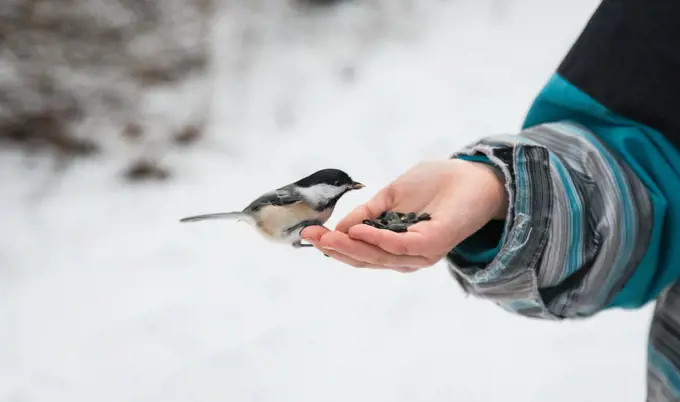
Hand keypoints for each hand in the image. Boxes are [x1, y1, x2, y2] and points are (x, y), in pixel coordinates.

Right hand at [301, 159, 507, 272]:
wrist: (473, 176)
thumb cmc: (435, 185)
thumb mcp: (390, 197)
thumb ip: (367, 213)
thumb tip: (339, 227)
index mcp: (394, 244)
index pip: (360, 251)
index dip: (333, 244)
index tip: (308, 233)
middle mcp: (406, 255)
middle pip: (365, 259)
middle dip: (335, 249)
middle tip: (311, 237)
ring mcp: (420, 252)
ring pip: (379, 256)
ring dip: (350, 248)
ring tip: (327, 236)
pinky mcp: (434, 244)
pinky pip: (401, 247)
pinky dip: (378, 240)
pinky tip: (359, 231)